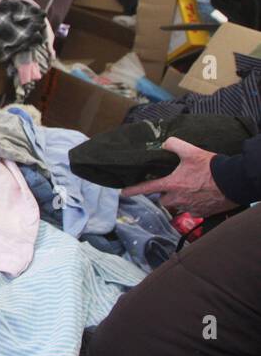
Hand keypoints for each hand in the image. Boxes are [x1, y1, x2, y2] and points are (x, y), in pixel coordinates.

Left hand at [121, 138, 238, 216]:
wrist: (233, 181)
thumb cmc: (211, 167)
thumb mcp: (191, 151)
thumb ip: (174, 144)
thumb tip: (165, 143)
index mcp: (171, 185)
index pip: (146, 188)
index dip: (133, 190)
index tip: (122, 193)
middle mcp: (177, 199)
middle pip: (163, 199)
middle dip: (165, 193)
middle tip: (174, 184)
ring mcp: (189, 207)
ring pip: (177, 205)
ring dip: (179, 199)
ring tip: (190, 189)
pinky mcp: (200, 212)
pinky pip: (191, 210)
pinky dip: (193, 204)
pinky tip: (200, 195)